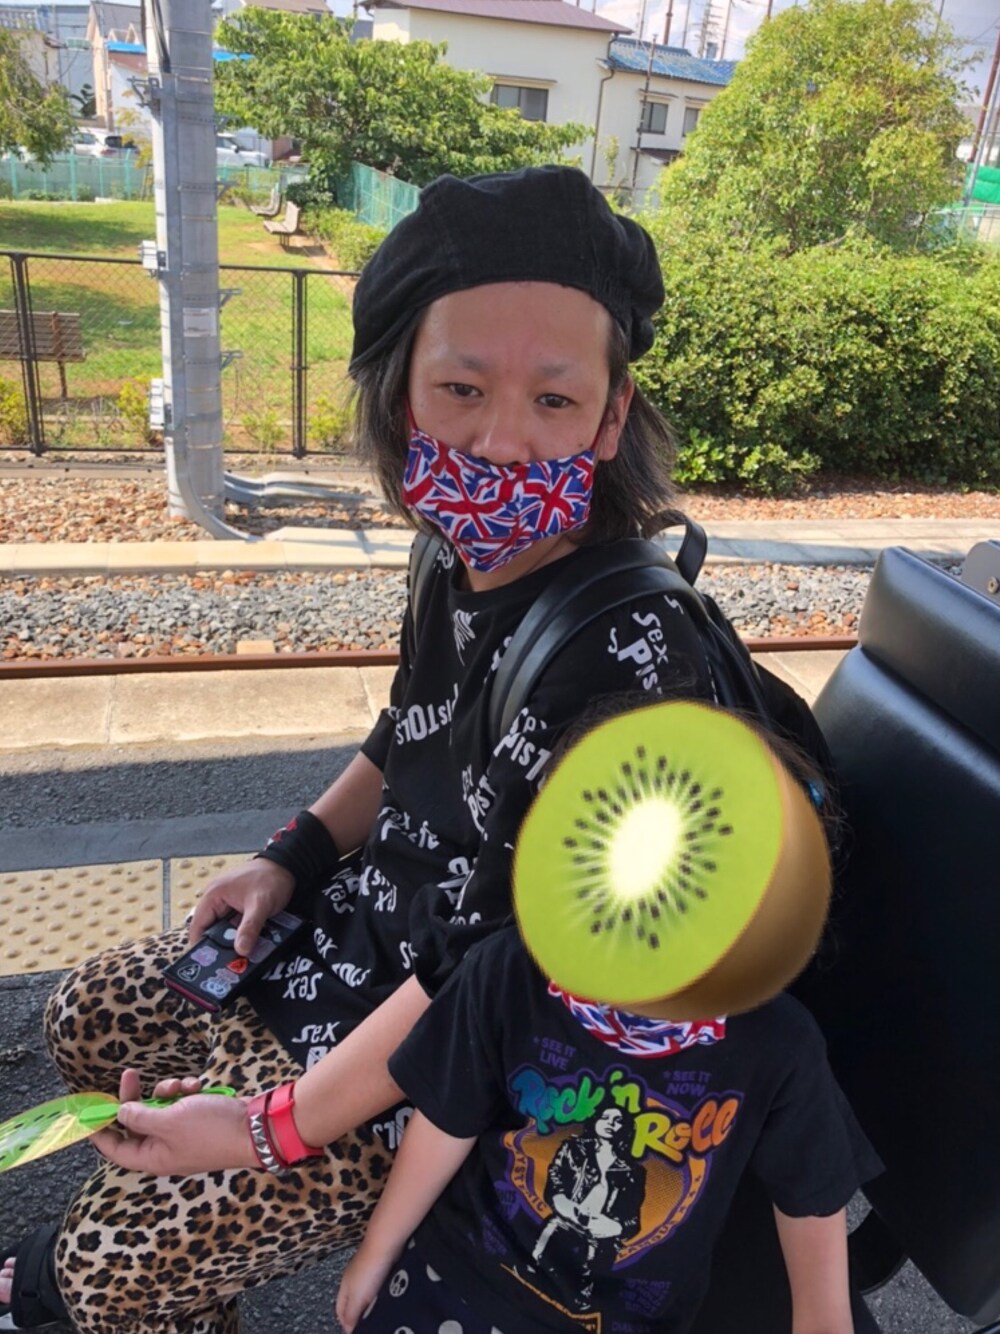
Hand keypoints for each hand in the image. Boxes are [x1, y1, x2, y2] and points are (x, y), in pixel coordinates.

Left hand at [90, 1067, 257, 1175]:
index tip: (90, 1113)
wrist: (254, 1127)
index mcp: (153, 1157)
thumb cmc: (210, 1129)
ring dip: (167, 1091)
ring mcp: (183, 1134)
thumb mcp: (170, 1120)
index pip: (116, 1149)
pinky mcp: (199, 1119)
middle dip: (135, 1098)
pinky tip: (197, 1086)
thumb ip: (140, 1116)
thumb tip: (120, 1112)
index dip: (101, 1132)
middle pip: (138, 1123)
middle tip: (130, 1075)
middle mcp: (165, 1148)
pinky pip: (182, 1104)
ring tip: (181, 1085)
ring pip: (161, 1108)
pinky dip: (186, 1092)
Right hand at [188, 857, 294, 955]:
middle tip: (227, 964)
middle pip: (210, 930)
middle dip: (218, 946)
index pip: (198, 926)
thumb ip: (250, 928)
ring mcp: (226, 902)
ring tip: (238, 957)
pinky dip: (238, 933)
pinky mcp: (237, 906)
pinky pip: (232, 925)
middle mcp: (216, 898)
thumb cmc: (271, 878)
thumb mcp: (260, 905)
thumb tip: (241, 950)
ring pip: (222, 929)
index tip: (208, 964)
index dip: (200, 946)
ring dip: (230, 940)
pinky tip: (246, 943)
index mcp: (213, 895)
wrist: (287, 866)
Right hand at [336, 1243, 397, 1333]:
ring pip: (366, 1294)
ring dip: (371, 1305)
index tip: (356, 1333)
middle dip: (359, 1316)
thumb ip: (351, 1315)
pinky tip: (387, 1299)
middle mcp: (353, 1279)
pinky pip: (377, 1285)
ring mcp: (366, 1271)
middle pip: (352, 1303)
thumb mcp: (357, 1298)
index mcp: (344, 1287)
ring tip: (380, 1316)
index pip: (340, 1311)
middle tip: (369, 1327)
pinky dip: (380, 1294)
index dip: (346, 1324)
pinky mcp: (380, 1266)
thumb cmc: (368, 1272)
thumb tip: (348, 1330)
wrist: (385, 1244)